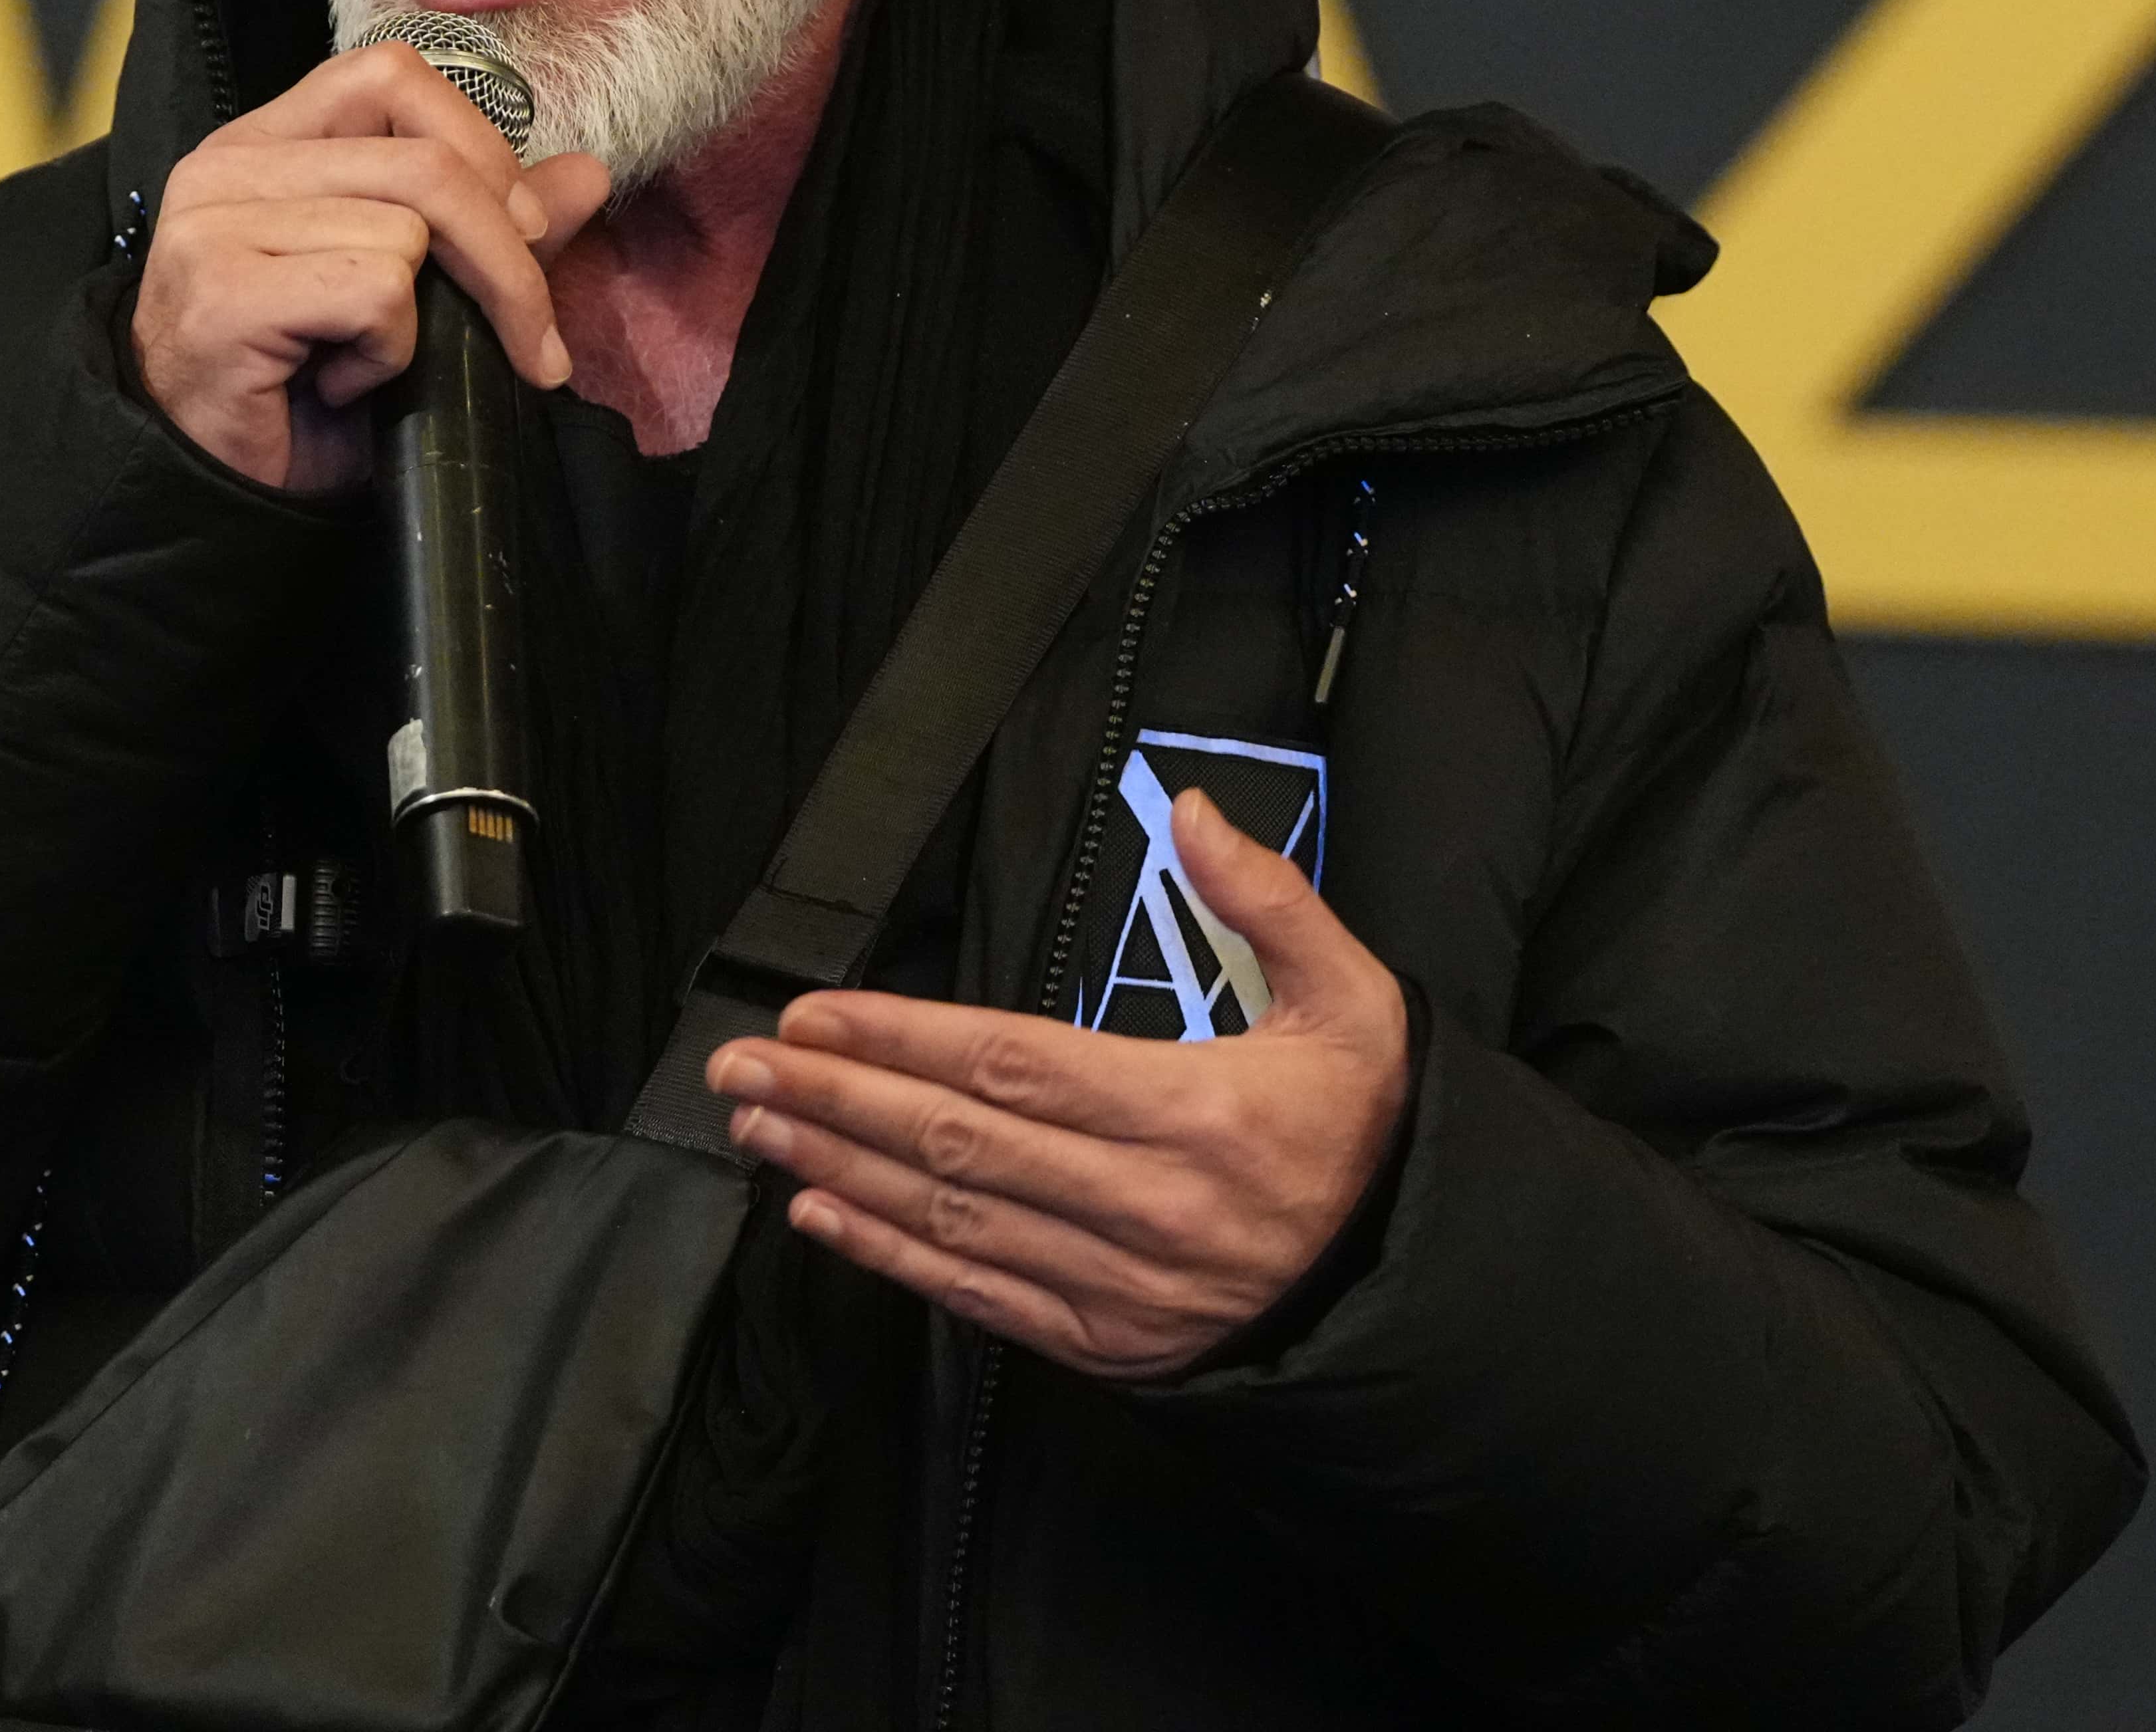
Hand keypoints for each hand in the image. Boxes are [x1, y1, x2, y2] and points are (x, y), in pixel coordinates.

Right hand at [129, 43, 611, 491]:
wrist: (223, 499)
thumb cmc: (308, 397)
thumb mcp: (417, 298)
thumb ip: (491, 228)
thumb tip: (585, 174)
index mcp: (268, 143)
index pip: (391, 77)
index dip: (479, 146)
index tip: (526, 234)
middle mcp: (228, 166)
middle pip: (424, 161)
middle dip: (508, 259)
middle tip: (530, 340)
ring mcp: (214, 225)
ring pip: (404, 227)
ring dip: (428, 320)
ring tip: (374, 364)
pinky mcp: (222, 293)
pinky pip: (373, 290)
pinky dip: (387, 351)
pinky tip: (341, 383)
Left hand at [705, 787, 1408, 1380]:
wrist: (1414, 1286)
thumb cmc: (1369, 1131)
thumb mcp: (1356, 1002)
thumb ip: (1272, 901)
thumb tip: (1194, 814)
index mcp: (1198, 1113)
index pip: (1015, 1066)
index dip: (902, 1039)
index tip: (813, 1014)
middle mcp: (1148, 1206)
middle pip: (961, 1142)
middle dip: (836, 1099)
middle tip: (740, 1067)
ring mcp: (1121, 1284)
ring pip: (954, 1219)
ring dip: (840, 1169)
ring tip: (758, 1126)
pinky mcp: (1105, 1341)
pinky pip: (978, 1295)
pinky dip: (890, 1255)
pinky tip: (822, 1214)